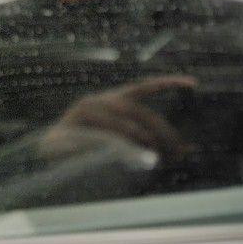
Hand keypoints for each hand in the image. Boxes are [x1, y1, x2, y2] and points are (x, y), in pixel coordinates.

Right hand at [42, 75, 196, 158]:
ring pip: (126, 124)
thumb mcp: (124, 146)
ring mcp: (87, 109)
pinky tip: (136, 158)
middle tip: (179, 151)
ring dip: (145, 141)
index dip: (168, 83)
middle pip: (141, 111)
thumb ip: (150, 144)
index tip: (193, 83)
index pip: (145, 88)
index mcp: (115, 101)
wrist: (49, 160)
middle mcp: (102, 100)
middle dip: (163, 132)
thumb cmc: (91, 153)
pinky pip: (106, 136)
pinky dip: (123, 149)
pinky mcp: (76, 124)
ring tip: (156, 158)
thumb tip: (186, 151)